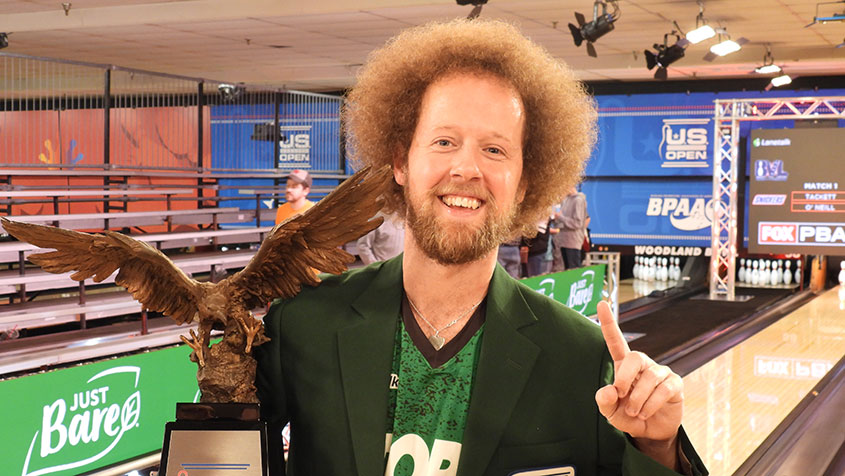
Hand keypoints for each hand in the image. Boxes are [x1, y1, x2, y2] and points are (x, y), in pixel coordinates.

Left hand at [594, 301, 682, 443]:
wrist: (650, 432)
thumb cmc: (628, 416)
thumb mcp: (611, 412)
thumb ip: (604, 402)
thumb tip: (609, 390)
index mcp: (624, 366)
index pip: (616, 341)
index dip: (609, 323)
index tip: (601, 302)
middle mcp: (643, 364)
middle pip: (635, 356)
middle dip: (624, 377)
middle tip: (620, 396)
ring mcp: (660, 372)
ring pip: (649, 377)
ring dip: (638, 399)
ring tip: (633, 412)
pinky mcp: (675, 384)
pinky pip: (663, 389)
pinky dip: (651, 404)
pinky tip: (645, 412)